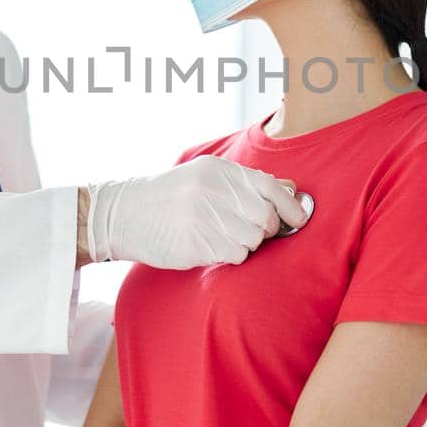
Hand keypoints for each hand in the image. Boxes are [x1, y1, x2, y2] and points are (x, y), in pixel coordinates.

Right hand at [86, 155, 308, 269]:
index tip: (301, 219)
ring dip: (246, 243)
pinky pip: (234, 256)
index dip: (292, 206)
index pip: (271, 187)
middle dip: (266, 229)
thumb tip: (290, 188)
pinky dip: (230, 255)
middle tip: (249, 229)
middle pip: (266, 218)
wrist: (125, 214)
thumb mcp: (206, 176)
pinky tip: (211, 246)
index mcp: (219, 170)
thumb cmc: (171, 195)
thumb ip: (247, 181)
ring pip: (252, 240)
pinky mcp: (194, 244)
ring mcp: (202, 218)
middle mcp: (213, 191)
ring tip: (224, 236)